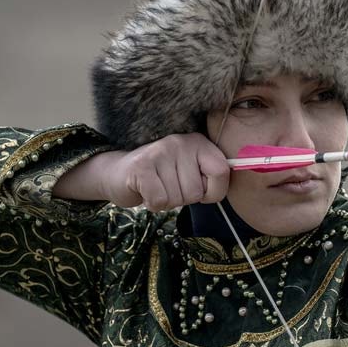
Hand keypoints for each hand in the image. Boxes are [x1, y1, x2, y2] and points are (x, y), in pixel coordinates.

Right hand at [106, 133, 230, 211]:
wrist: (118, 173)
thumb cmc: (161, 178)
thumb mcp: (190, 173)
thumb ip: (211, 178)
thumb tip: (229, 185)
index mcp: (198, 143)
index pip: (222, 171)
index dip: (213, 191)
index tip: (199, 190)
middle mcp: (181, 142)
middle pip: (196, 191)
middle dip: (183, 198)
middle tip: (168, 186)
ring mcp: (160, 152)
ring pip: (177, 198)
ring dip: (167, 202)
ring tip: (156, 187)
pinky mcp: (141, 166)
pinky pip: (160, 201)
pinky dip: (153, 204)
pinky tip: (146, 191)